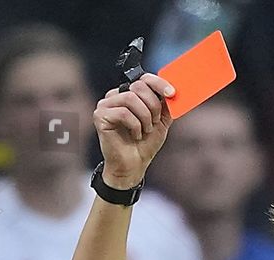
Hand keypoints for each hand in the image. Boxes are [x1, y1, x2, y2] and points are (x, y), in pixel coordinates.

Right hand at [93, 73, 174, 187]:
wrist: (133, 167)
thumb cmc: (144, 144)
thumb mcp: (161, 121)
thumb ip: (166, 105)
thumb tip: (173, 90)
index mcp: (129, 94)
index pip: (143, 79)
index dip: (159, 83)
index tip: (171, 93)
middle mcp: (115, 96)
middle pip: (138, 86)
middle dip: (153, 105)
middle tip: (155, 121)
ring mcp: (105, 105)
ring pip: (131, 98)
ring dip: (144, 116)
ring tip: (145, 130)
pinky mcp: (100, 116)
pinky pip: (123, 112)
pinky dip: (134, 125)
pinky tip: (135, 135)